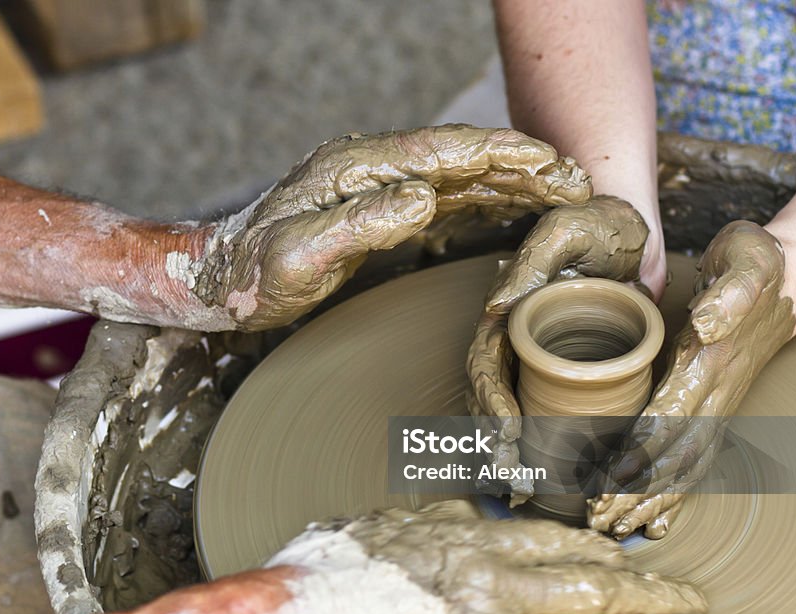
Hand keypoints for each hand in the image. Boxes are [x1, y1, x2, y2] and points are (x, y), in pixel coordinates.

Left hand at [189, 125, 590, 330]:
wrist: (218, 279)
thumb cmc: (252, 273)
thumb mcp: (300, 256)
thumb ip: (359, 225)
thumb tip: (423, 198)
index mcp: (356, 168)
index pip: (444, 152)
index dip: (503, 156)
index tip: (553, 164)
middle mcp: (371, 168)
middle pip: (461, 157)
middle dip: (522, 165)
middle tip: (578, 181)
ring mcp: (375, 187)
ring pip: (457, 176)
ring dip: (510, 182)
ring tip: (562, 189)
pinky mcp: (376, 210)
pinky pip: (440, 199)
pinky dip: (481, 200)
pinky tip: (508, 207)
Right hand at [266, 500, 711, 613]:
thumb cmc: (325, 582)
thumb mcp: (380, 528)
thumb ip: (434, 520)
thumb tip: (468, 511)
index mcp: (464, 540)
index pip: (552, 538)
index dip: (597, 547)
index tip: (623, 553)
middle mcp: (488, 587)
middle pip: (591, 588)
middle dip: (649, 595)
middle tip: (687, 599)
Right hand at [466, 196, 650, 501]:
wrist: (629, 227)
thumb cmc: (595, 223)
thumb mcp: (565, 231)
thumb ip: (530, 263)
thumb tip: (494, 307)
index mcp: (504, 316)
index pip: (486, 368)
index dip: (492, 404)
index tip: (508, 436)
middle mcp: (511, 342)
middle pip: (490, 400)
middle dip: (496, 443)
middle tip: (513, 480)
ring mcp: (533, 359)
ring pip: (509, 412)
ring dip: (510, 453)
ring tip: (521, 489)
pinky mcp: (561, 371)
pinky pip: (540, 411)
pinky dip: (538, 444)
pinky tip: (546, 472)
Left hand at [589, 221, 795, 538]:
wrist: (791, 272)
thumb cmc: (758, 261)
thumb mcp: (747, 260)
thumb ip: (730, 291)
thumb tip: (707, 323)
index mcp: (711, 361)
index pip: (672, 418)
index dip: (638, 453)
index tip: (607, 481)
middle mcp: (716, 390)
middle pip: (674, 455)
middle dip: (635, 491)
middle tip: (599, 519)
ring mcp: (720, 402)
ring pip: (685, 464)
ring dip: (650, 499)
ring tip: (616, 525)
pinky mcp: (717, 404)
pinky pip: (698, 456)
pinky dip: (676, 492)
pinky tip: (657, 519)